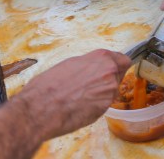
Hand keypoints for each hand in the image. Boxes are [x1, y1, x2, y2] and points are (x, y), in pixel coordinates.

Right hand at [15, 49, 130, 140]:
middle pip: (119, 76)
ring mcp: (109, 90)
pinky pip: (104, 104)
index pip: (123, 60)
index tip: (113, 70)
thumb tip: (94, 68)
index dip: (117, 66)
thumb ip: (89, 64)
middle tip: (91, 86)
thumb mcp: (69, 64)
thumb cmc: (48, 85)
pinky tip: (80, 106)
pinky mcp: (104, 107)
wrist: (40, 107)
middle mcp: (109, 71)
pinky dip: (95, 106)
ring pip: (112, 91)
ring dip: (101, 94)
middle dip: (108, 80)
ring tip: (80, 98)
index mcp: (101, 57)